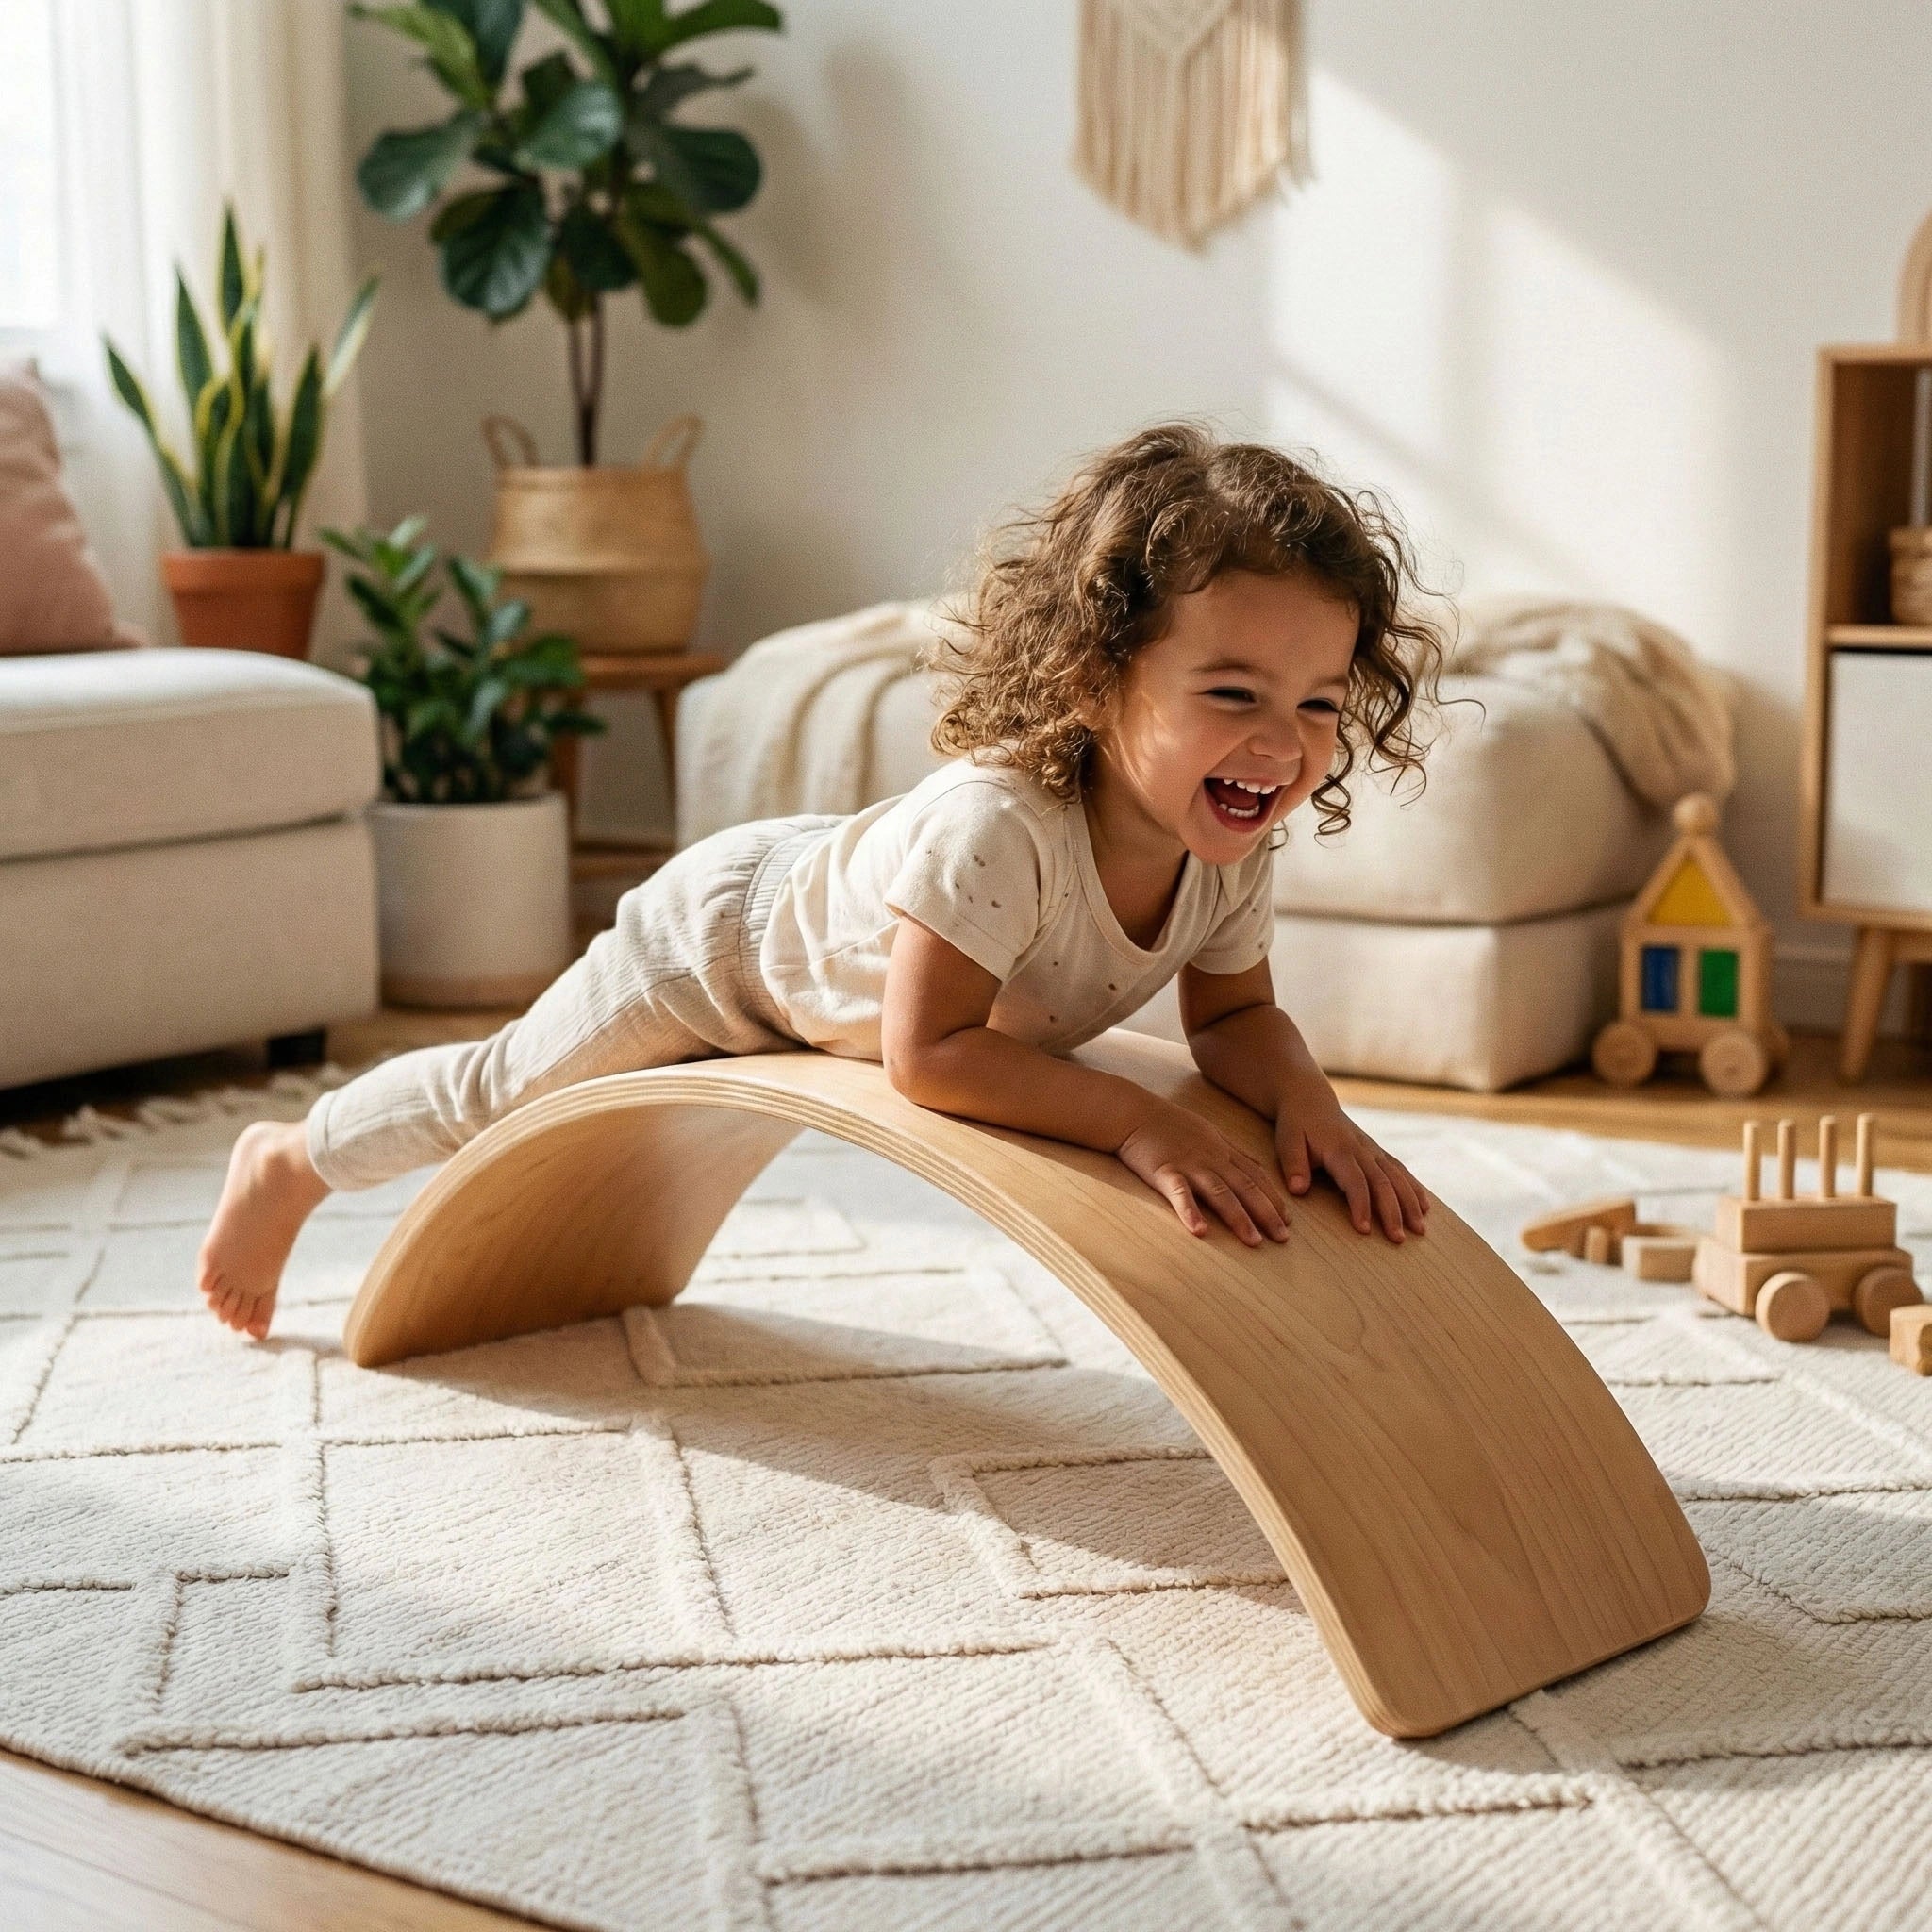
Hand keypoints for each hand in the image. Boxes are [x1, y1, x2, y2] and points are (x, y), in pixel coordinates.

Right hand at [1116, 1101, 1291, 1245]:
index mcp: (1222, 1150)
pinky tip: (1200, 1231)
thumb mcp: (1208, 1132)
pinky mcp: (1165, 1172)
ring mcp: (1189, 1165)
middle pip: (1246, 1187)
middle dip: (1267, 1213)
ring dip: (1240, 1218)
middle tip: (1283, 1238)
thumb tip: (1255, 1167)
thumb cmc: (1169, 1124)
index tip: (1288, 1219)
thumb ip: (1231, 1151)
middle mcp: (1212, 1158)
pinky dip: (1191, 1212)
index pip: (1255, 1176)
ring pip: (1221, 1194)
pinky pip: (1180, 1194)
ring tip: (1254, 1242)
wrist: (1133, 1112)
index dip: (1273, 1198)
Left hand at [1274, 1080, 1429, 1242]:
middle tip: (1399, 1239)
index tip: (1363, 1229)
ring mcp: (1372, 1149)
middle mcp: (1362, 1149)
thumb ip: (1293, 1164)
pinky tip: (1425, 1207)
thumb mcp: (1287, 1140)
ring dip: (1410, 1203)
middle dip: (1393, 1212)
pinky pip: (1400, 1169)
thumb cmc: (1296, 1124)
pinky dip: (1414, 1188)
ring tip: (1420, 1229)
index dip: (1360, 1205)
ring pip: (1397, 1177)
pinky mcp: (1377, 1151)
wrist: (1310, 1099)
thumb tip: (1298, 1190)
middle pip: (1382, 1182)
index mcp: (1339, 1149)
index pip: (1354, 1181)